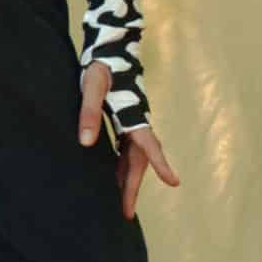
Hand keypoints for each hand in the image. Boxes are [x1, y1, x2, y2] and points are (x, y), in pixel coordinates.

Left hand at [78, 63, 179, 217]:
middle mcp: (136, 122)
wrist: (108, 46)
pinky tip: (116, 178)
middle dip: (133, 187)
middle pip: (139, 161)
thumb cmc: (100, 64)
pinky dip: (122, 166)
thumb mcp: (91, 85)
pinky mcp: (123, 121)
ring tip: (122, 205)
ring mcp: (131, 123)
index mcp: (132, 114)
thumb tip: (86, 143)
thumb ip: (88, 112)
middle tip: (126, 215)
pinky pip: (126, 150)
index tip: (174, 182)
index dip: (160, 163)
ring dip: (128, 180)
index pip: (148, 144)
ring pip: (133, 158)